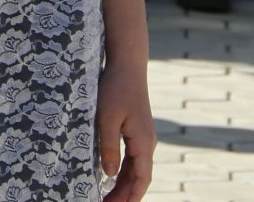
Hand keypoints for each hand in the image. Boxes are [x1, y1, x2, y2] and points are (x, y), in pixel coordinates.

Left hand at [96, 64, 154, 200]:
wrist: (127, 66)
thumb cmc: (114, 89)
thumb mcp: (105, 118)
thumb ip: (108, 147)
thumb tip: (108, 174)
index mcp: (143, 142)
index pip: (141, 178)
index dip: (130, 196)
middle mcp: (148, 143)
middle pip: (139, 177)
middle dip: (126, 195)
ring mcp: (144, 137)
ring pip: (137, 168)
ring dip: (124, 184)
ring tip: (109, 198)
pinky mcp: (137, 131)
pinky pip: (133, 158)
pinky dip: (124, 171)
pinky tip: (112, 177)